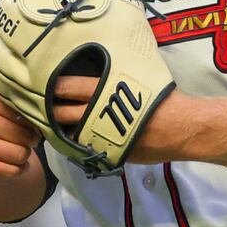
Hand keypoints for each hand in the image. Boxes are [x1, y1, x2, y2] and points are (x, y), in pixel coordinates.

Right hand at [0, 83, 42, 178]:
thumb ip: (8, 97)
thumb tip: (42, 108)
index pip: (24, 110)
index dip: (33, 119)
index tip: (29, 123)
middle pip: (25, 134)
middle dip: (30, 140)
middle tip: (26, 140)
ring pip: (21, 153)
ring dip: (24, 155)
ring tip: (18, 151)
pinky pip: (12, 170)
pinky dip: (19, 169)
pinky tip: (13, 164)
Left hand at [51, 77, 193, 163]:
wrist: (182, 128)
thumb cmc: (163, 100)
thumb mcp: (139, 79)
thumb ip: (116, 81)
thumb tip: (103, 74)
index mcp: (105, 91)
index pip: (69, 87)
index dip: (54, 87)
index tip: (44, 85)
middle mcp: (99, 114)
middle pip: (62, 113)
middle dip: (51, 111)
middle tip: (44, 107)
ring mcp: (102, 136)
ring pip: (70, 134)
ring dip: (60, 130)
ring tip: (55, 124)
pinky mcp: (109, 153)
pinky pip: (85, 149)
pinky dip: (77, 145)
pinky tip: (73, 140)